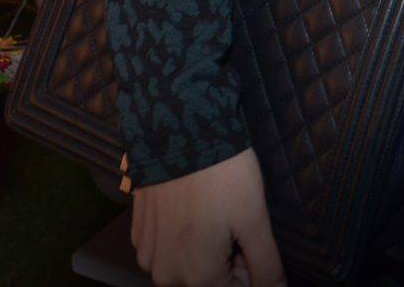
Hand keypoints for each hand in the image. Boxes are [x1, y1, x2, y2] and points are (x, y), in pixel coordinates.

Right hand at [131, 147, 284, 286]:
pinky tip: (192, 208)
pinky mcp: (138, 235)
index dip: (251, 265)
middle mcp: (166, 276)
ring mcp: (148, 256)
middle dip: (229, 260)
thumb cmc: (223, 176)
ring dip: (206, 250)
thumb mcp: (254, 220)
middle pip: (210, 281)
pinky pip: (167, 249)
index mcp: (198, 279)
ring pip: (188, 266)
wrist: (178, 131)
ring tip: (214, 211)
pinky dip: (183, 238)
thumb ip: (266, 266)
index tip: (251, 235)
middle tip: (234, 220)